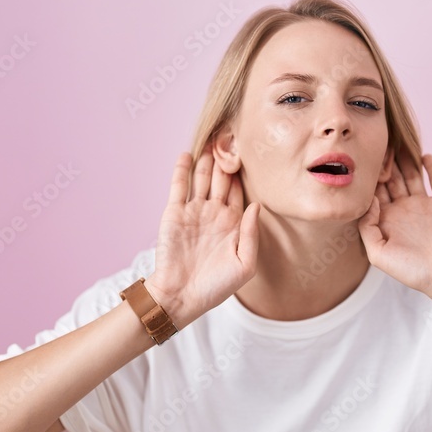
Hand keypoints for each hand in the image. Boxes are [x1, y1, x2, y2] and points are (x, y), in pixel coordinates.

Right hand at [145, 150, 259, 327]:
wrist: (180, 296)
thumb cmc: (215, 287)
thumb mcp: (244, 264)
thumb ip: (251, 234)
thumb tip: (257, 205)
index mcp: (233, 224)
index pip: (240, 191)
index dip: (245, 174)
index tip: (254, 153)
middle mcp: (214, 213)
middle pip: (222, 179)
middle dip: (227, 159)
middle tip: (233, 135)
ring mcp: (193, 211)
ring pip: (202, 177)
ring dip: (207, 159)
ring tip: (214, 138)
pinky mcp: (174, 213)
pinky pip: (179, 186)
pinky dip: (182, 169)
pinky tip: (188, 153)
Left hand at [357, 153, 431, 306]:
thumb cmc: (413, 271)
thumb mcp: (378, 254)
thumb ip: (367, 228)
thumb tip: (369, 200)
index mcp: (387, 221)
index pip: (373, 193)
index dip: (366, 179)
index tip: (359, 162)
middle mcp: (404, 210)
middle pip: (391, 179)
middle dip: (384, 163)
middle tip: (376, 143)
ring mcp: (425, 204)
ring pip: (412, 174)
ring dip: (404, 159)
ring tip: (396, 140)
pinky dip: (431, 166)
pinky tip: (423, 154)